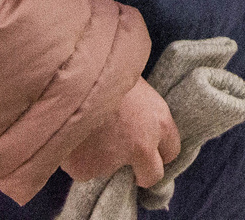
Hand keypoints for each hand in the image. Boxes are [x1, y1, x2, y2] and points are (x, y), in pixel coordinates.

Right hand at [59, 78, 178, 188]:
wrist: (74, 75)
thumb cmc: (107, 69)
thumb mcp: (136, 86)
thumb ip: (143, 113)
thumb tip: (140, 127)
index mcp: (160, 121)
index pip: (171, 152)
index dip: (157, 151)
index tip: (147, 150)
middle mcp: (143, 146)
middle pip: (152, 175)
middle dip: (141, 171)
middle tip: (123, 158)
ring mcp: (115, 161)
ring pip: (111, 170)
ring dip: (103, 157)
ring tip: (89, 130)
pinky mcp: (88, 169)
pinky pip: (84, 170)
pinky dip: (78, 159)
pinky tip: (73, 136)